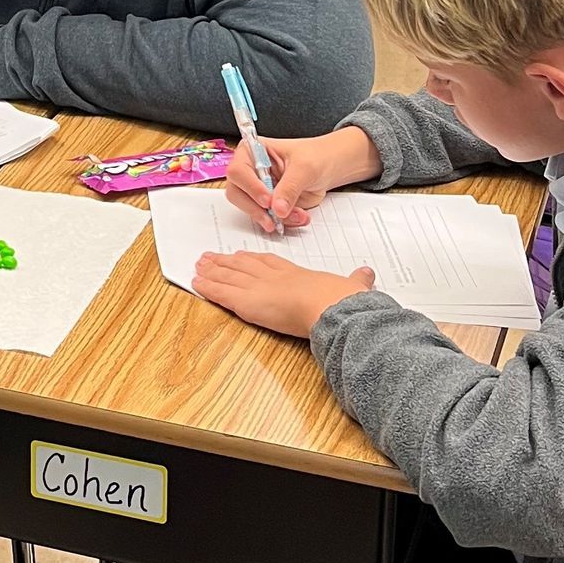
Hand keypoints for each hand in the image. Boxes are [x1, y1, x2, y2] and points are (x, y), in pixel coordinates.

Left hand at [194, 251, 376, 338]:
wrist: (333, 306)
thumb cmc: (343, 299)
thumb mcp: (352, 286)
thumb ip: (357, 280)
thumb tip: (367, 274)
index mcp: (296, 273)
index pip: (268, 262)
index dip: (253, 259)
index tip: (242, 256)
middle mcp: (274, 276)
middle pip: (244, 266)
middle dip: (226, 262)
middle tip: (210, 257)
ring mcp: (259, 287)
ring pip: (229, 276)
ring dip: (212, 271)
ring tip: (199, 266)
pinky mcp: (248, 302)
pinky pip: (221, 294)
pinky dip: (207, 288)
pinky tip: (196, 284)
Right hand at [225, 126, 382, 235]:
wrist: (329, 168)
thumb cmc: (316, 156)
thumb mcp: (304, 168)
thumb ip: (290, 187)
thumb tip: (277, 208)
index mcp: (252, 151)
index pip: (238, 171)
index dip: (250, 187)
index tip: (267, 199)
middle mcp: (250, 171)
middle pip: (237, 194)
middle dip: (256, 208)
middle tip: (274, 217)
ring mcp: (257, 190)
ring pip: (251, 210)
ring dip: (274, 218)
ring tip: (298, 215)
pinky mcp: (268, 205)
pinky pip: (267, 219)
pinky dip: (283, 222)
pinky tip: (300, 217)